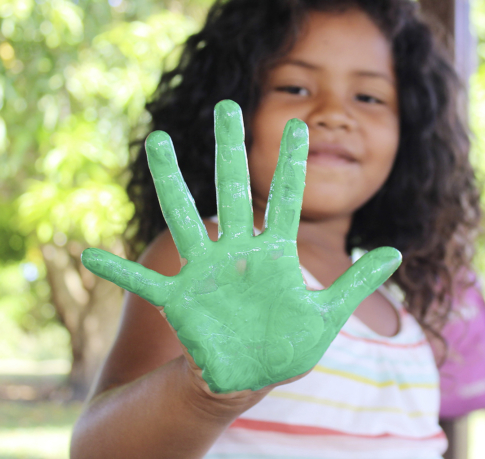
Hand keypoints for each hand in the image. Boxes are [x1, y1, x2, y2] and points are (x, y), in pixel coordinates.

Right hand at [81, 100, 400, 392]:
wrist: (249, 378)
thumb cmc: (286, 346)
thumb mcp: (327, 315)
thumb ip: (357, 282)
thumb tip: (397, 252)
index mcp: (275, 253)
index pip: (287, 199)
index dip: (293, 163)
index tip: (301, 125)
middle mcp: (238, 251)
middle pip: (233, 190)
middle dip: (232, 150)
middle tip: (229, 105)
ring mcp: (206, 271)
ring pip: (186, 216)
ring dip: (172, 181)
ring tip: (160, 141)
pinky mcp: (181, 299)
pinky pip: (144, 283)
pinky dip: (116, 271)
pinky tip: (87, 253)